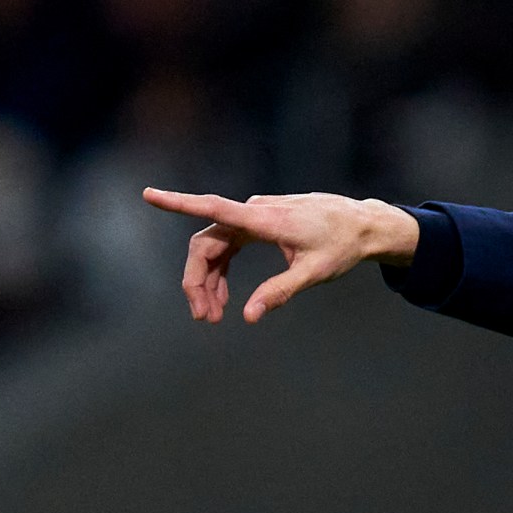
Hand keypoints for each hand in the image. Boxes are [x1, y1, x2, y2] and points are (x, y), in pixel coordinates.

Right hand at [146, 188, 420, 324]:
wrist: (363, 225)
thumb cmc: (342, 246)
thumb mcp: (314, 273)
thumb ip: (280, 292)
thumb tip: (248, 316)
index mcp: (264, 219)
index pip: (213, 208)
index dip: (178, 203)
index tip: (149, 194)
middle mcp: (254, 212)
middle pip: (207, 243)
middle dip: (198, 281)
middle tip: (204, 318)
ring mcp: (255, 215)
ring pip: (216, 246)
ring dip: (209, 280)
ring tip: (213, 314)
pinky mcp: (260, 222)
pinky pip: (229, 244)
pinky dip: (222, 270)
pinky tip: (225, 296)